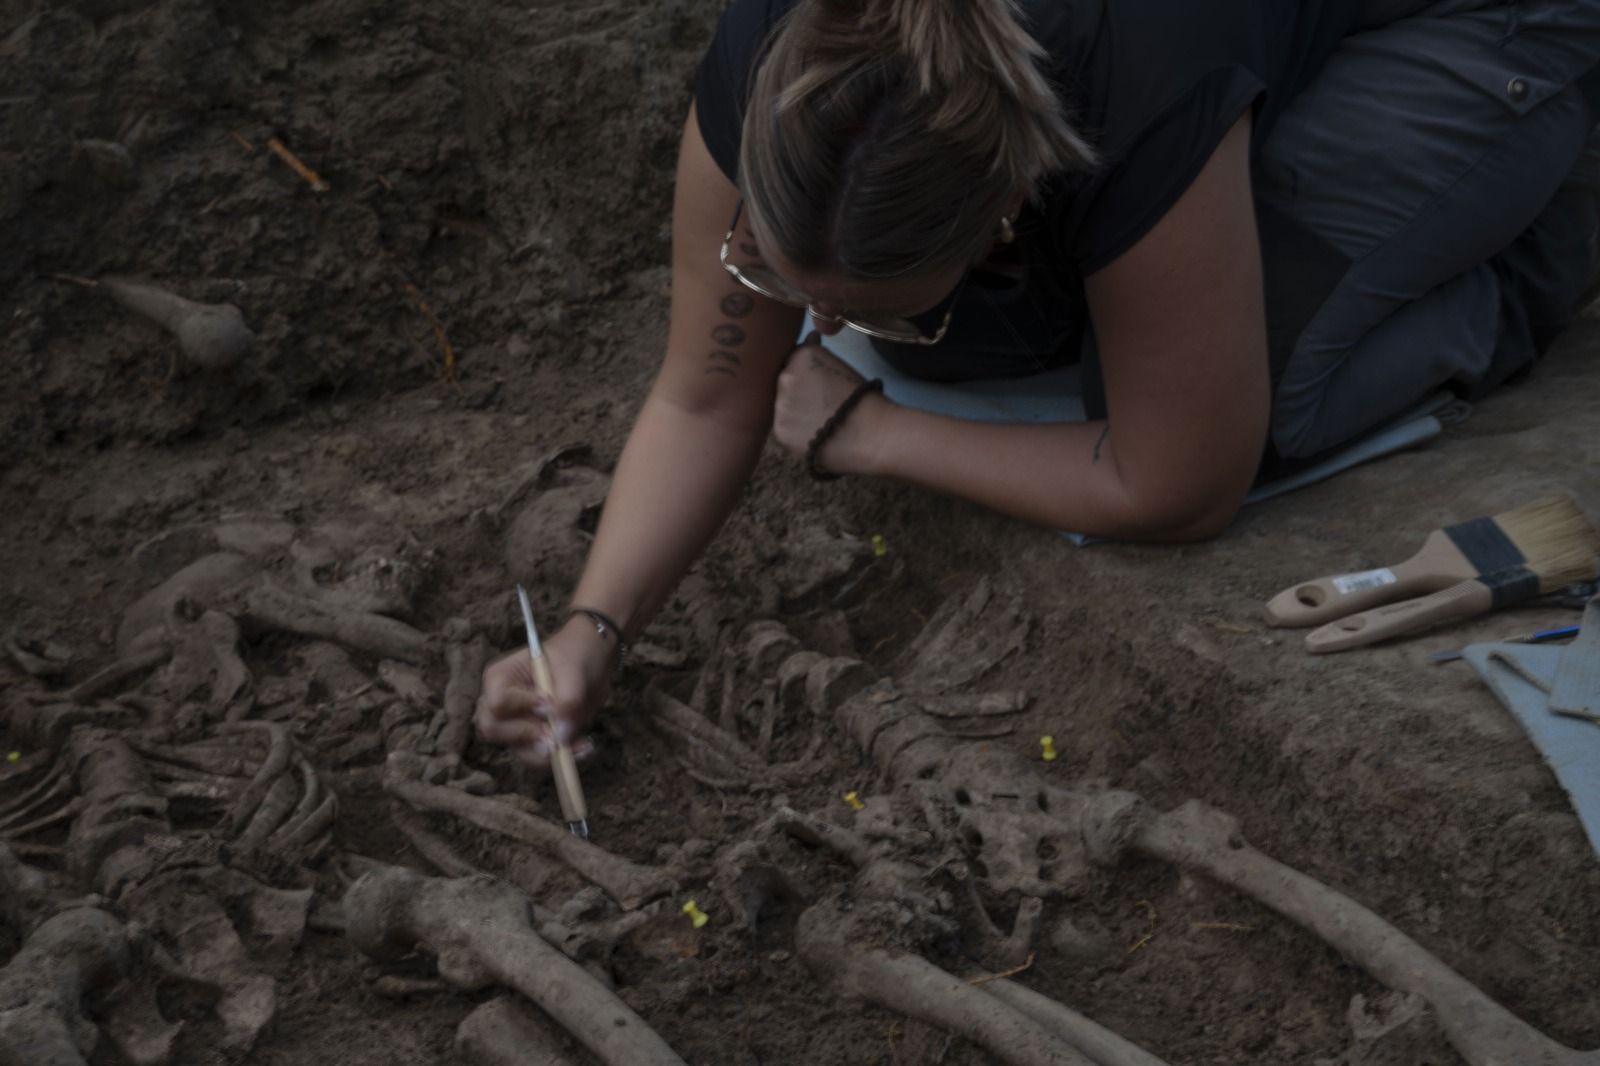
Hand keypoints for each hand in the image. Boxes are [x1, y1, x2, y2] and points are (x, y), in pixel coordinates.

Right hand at [475, 618, 612, 767]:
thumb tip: (559, 736)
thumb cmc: (574, 656)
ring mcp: (517, 723)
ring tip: (581, 743)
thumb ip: (567, 701)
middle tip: (557, 731)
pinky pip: (538, 757)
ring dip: (549, 753)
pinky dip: (560, 757)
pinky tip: (583, 746)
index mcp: (500, 678)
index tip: (549, 703)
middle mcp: (501, 704)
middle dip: (527, 736)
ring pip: (517, 750)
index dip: (521, 708)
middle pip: (493, 731)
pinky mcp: (535, 738)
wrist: (592, 663)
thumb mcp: (573, 672)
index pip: (496, 703)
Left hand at [773, 334, 887, 476]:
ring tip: (815, 420)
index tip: (816, 381)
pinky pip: (784, 428)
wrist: (866, 433)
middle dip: (796, 388)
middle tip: (817, 402)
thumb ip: (818, 351)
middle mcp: (785, 377)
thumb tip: (811, 337)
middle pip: (784, 381)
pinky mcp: (780, 431)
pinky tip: (811, 434)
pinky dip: (794, 430)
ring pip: (782, 405)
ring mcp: (780, 405)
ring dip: (792, 409)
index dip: (804, 370)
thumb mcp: (841, 366)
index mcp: (801, 356)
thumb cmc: (861, 397)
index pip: (793, 358)